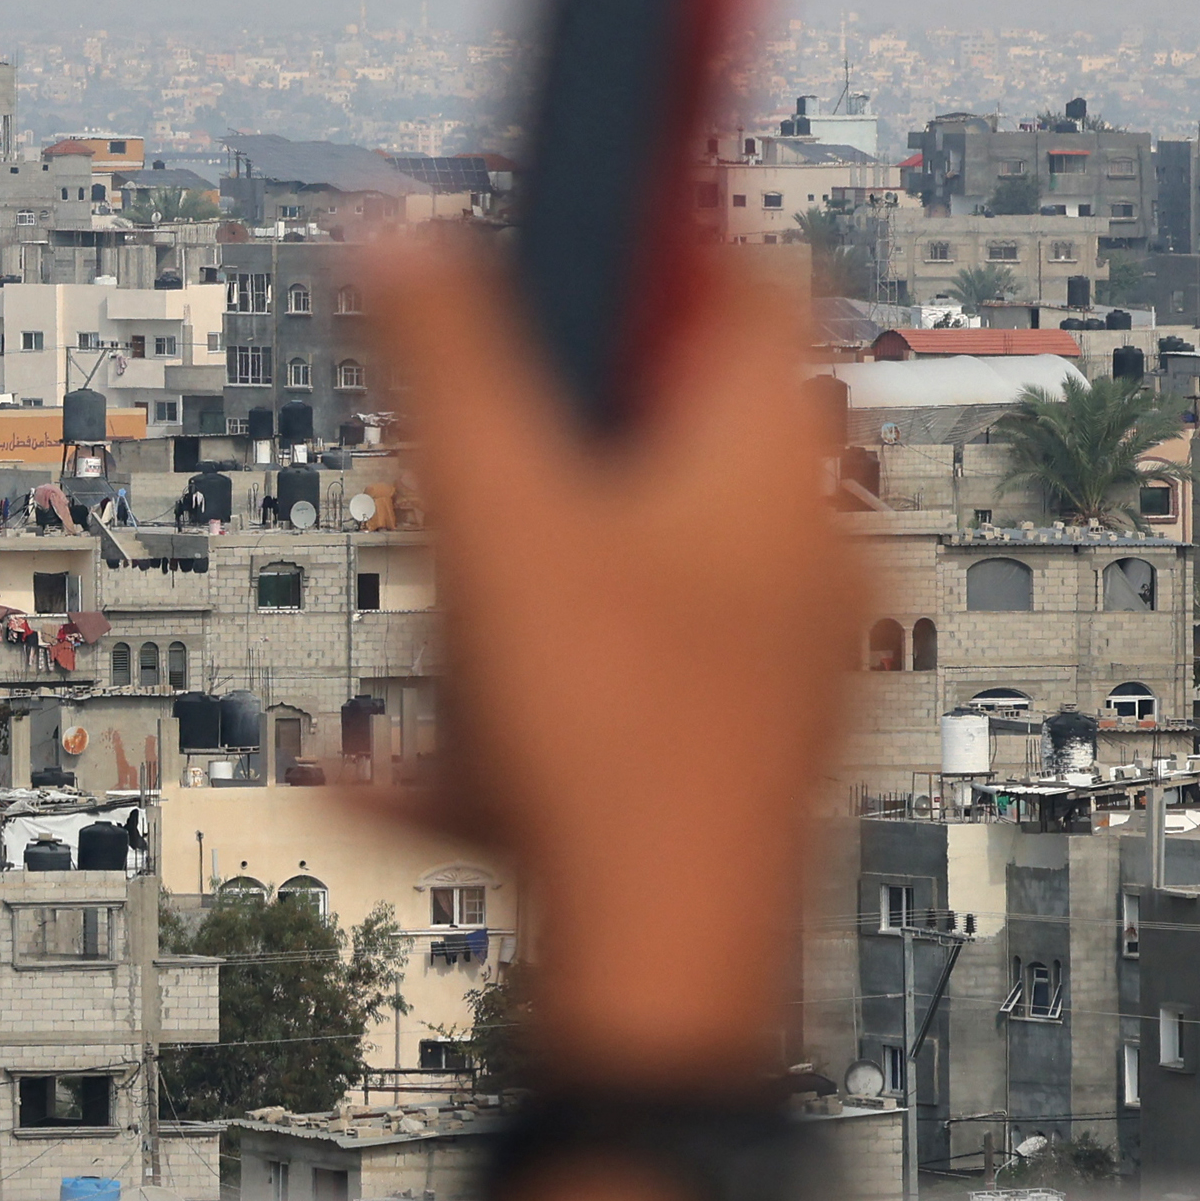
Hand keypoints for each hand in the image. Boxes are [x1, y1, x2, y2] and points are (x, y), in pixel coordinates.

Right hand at [365, 234, 858, 1083]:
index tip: (571, 206)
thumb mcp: (490, 516)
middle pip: (672, 426)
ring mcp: (777, 669)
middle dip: (542, 430)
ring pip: (626, 571)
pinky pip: (604, 697)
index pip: (752, 273)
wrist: (661, 994)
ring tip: (433, 629)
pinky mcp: (732, 763)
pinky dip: (506, 715)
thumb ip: (439, 354)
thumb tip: (396, 222)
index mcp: (778, 465)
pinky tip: (393, 773)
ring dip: (509, 586)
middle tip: (454, 442)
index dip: (657, 226)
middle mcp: (807, 557)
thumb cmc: (611, 751)